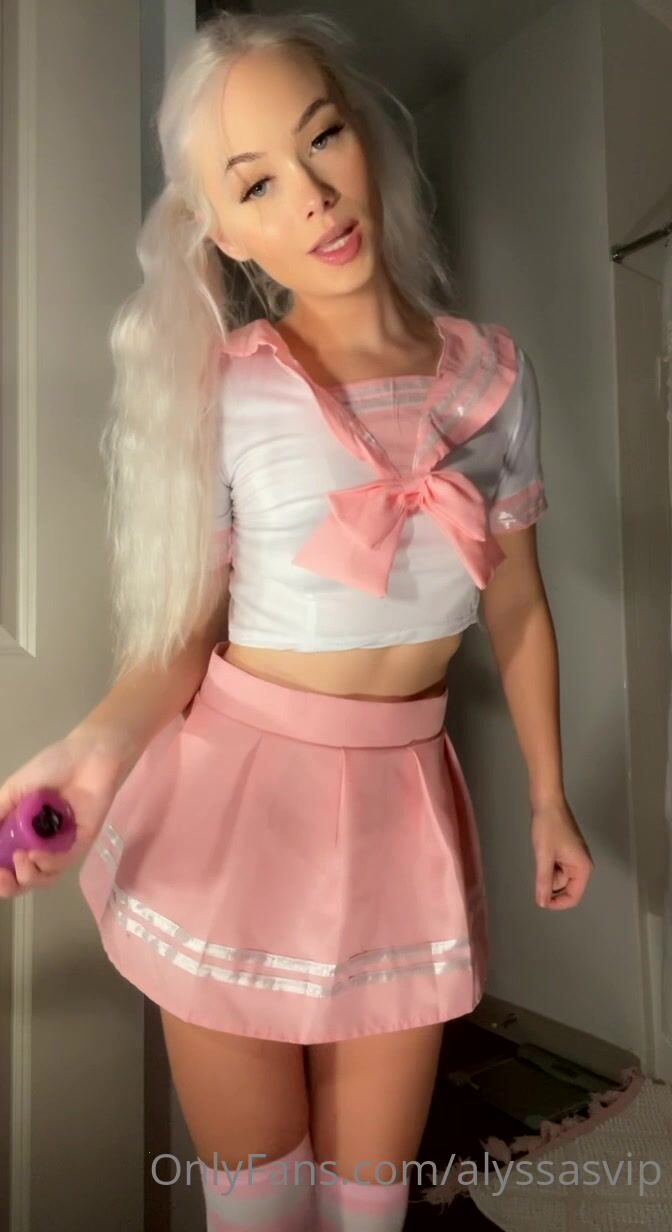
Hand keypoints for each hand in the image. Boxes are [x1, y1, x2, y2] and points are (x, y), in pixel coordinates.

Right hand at [0, 725, 126, 898]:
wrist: (88, 755)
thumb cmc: (52, 766)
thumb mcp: (15, 788)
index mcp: (21, 830)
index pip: (5, 860)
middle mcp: (39, 842)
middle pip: (23, 876)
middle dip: (10, 884)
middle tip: (4, 877)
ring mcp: (61, 844)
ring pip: (44, 876)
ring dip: (29, 876)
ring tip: (23, 859)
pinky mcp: (81, 842)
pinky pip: (64, 863)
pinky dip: (49, 864)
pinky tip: (38, 855)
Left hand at [530, 797, 592, 909]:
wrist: (548, 801)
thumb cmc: (548, 827)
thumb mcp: (544, 856)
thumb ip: (544, 882)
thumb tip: (542, 903)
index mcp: (582, 868)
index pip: (573, 897)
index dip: (557, 903)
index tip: (541, 900)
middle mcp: (582, 865)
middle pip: (566, 887)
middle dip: (551, 882)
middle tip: (541, 864)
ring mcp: (575, 857)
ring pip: (560, 876)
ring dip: (548, 871)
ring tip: (542, 852)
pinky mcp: (568, 850)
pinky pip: (558, 866)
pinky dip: (549, 863)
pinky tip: (544, 850)